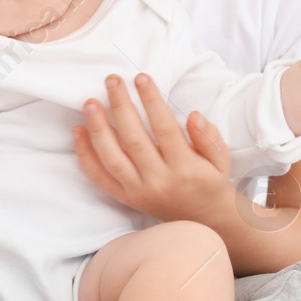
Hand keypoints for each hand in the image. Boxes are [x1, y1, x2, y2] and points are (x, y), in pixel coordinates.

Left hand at [70, 73, 234, 222]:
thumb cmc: (211, 183)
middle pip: (133, 139)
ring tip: (90, 103)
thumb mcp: (221, 159)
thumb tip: (193, 116)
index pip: (164, 128)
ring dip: (98, 128)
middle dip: (120, 106)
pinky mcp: (125, 199)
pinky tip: (78, 131)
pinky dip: (85, 155)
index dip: (151, 101)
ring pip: (112, 158)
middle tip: (112, 81)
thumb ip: (209, 137)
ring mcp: (138, 191)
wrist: (204, 222)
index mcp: (185, 168)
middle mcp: (159, 181)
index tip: (141, 78)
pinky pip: (100, 178)